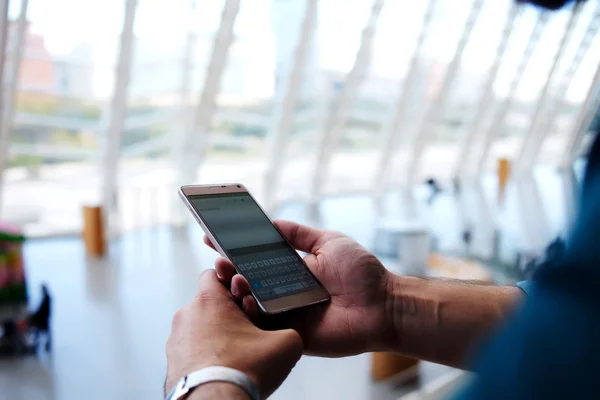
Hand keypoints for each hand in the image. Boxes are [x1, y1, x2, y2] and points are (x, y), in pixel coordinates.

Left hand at [165, 269, 302, 398]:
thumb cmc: (241, 371)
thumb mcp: (285, 344)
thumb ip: (291, 330)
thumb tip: (291, 336)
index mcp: (209, 300)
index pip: (214, 274)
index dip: (232, 282)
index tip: (245, 295)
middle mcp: (187, 314)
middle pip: (211, 303)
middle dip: (229, 313)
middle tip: (248, 328)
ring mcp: (177, 339)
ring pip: (201, 327)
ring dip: (218, 334)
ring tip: (238, 352)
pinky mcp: (173, 362)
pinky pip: (193, 350)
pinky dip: (207, 354)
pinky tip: (225, 367)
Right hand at [207, 220, 394, 356]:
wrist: (384, 304)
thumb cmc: (361, 272)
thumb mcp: (329, 242)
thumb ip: (300, 234)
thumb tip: (273, 221)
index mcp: (291, 270)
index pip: (256, 259)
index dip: (235, 249)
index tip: (212, 237)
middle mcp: (284, 291)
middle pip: (248, 281)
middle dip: (230, 271)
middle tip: (219, 261)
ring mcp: (286, 314)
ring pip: (252, 304)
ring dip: (237, 290)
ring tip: (234, 278)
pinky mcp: (291, 334)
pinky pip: (266, 327)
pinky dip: (252, 315)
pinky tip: (245, 300)